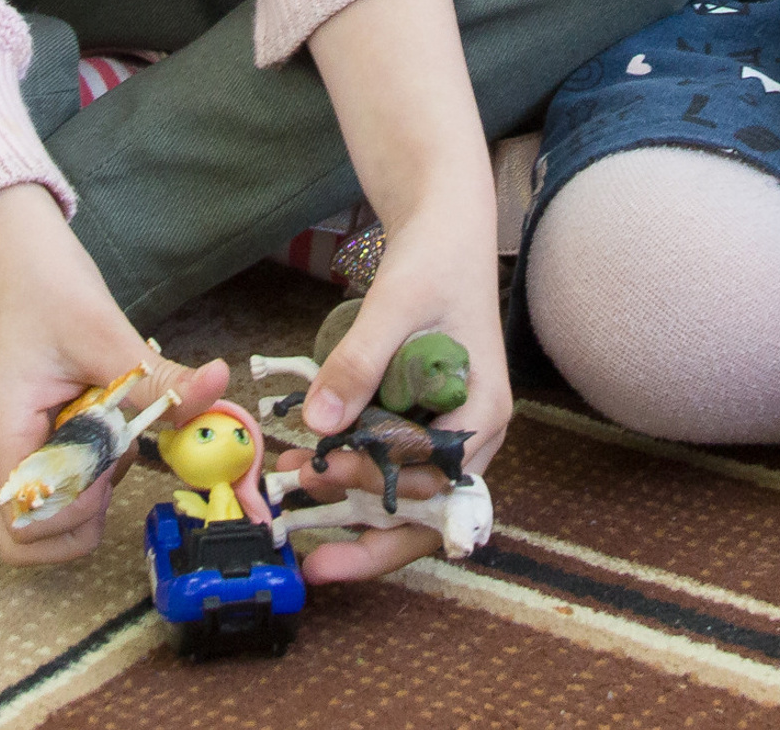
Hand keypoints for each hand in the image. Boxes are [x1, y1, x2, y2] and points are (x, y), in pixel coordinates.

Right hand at [0, 182, 229, 567]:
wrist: (12, 244)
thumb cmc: (43, 282)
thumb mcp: (105, 332)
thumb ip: (157, 377)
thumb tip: (219, 386)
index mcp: (5, 435)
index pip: (27, 528)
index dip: (77, 513)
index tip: (110, 460)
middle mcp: (1, 451)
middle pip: (32, 536)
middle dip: (83, 516)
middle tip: (115, 458)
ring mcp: (15, 443)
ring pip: (47, 510)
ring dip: (89, 490)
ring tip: (115, 430)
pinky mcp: (33, 429)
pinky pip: (58, 474)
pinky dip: (89, 465)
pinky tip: (109, 418)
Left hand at [269, 178, 509, 586]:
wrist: (444, 223)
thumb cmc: (434, 258)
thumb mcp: (395, 304)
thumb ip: (358, 362)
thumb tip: (318, 425)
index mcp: (485, 410)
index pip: (440, 481)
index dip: (386, 491)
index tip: (331, 471)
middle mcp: (474, 431)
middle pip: (427, 509)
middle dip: (370, 536)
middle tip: (312, 555)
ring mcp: (449, 427)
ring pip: (405, 492)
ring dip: (354, 505)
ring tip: (294, 502)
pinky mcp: (423, 416)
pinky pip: (390, 460)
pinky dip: (353, 470)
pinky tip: (308, 467)